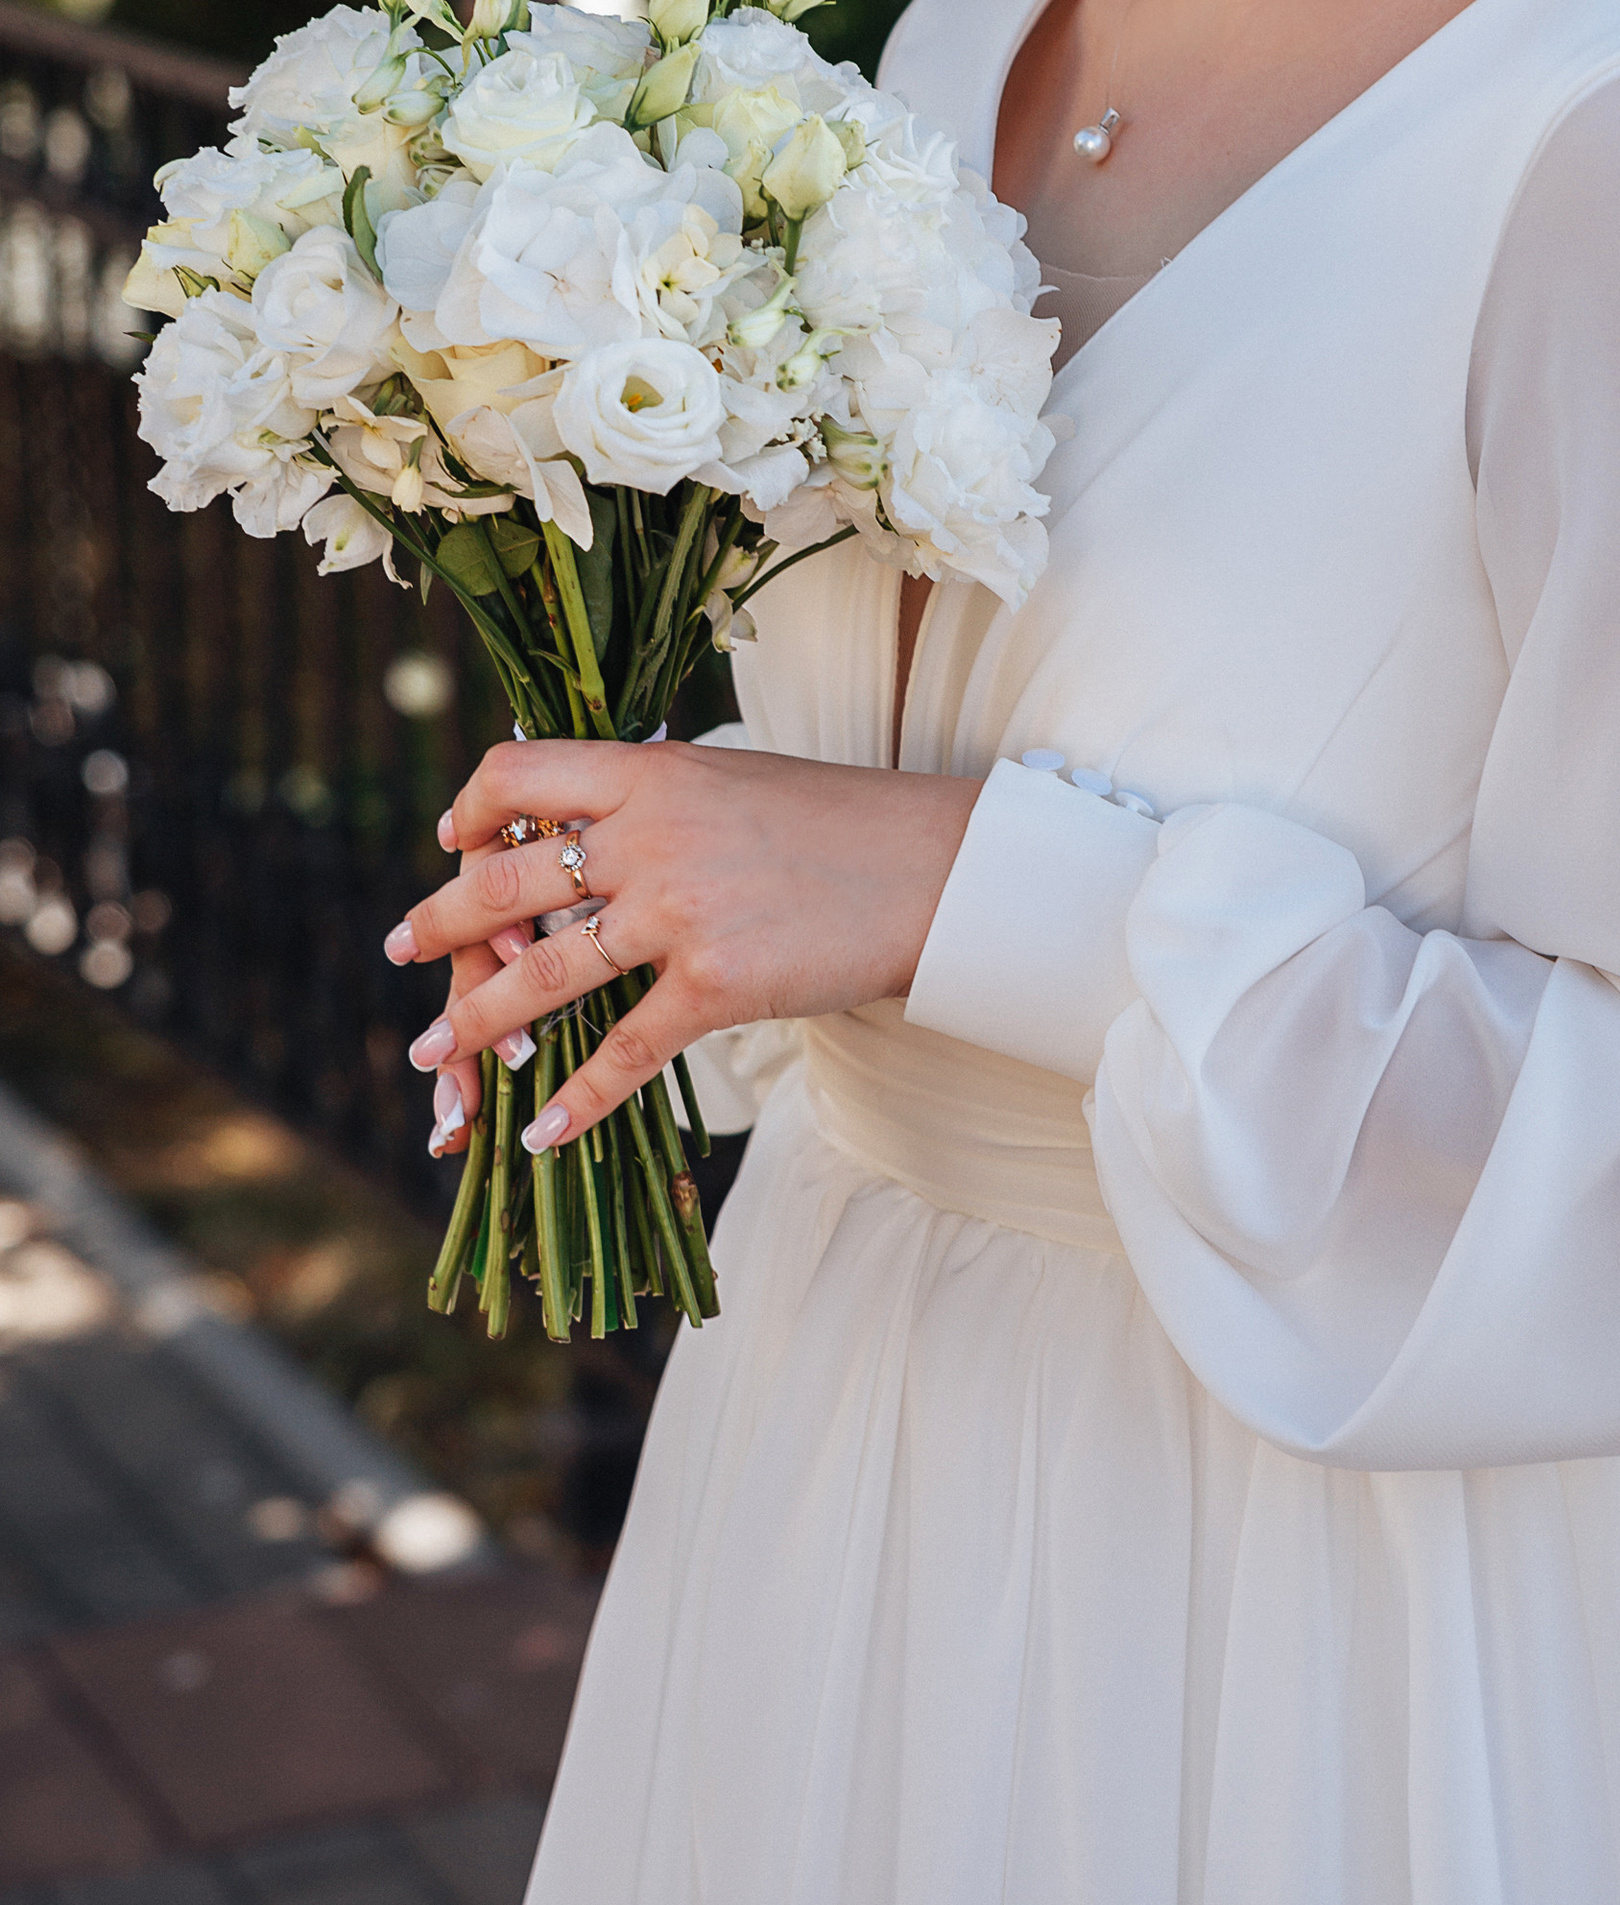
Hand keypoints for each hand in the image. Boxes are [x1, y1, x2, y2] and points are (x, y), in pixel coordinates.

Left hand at [387, 739, 980, 1158]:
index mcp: (651, 772)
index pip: (516, 772)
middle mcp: (651, 836)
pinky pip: (623, 1052)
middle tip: (401, 947)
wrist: (933, 869)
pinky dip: (575, 1101)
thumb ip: (654, 803)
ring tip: (432, 1050)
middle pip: (504, 881)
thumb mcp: (730, 782)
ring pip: (541, 974)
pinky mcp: (716, 985)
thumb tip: (586, 835)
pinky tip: (542, 1133)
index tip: (453, 840)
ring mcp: (679, 913)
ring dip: (474, 1020)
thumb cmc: (838, 824)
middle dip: (439, 922)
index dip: (471, 808)